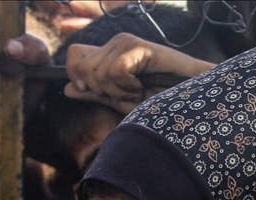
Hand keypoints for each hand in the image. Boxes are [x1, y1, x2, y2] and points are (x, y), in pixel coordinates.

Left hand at [64, 33, 214, 113]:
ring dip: (118, 91)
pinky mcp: (138, 46)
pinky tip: (144, 85)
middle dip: (101, 90)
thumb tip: (67, 87)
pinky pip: (116, 70)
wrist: (187, 101)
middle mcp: (116, 43)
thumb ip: (93, 93)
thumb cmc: (157, 101)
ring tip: (138, 90)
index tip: (97, 92)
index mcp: (109, 53)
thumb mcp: (118, 100)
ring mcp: (127, 42)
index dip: (76, 74)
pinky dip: (129, 86)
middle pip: (81, 67)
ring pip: (98, 72)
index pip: (74, 54)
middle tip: (126, 92)